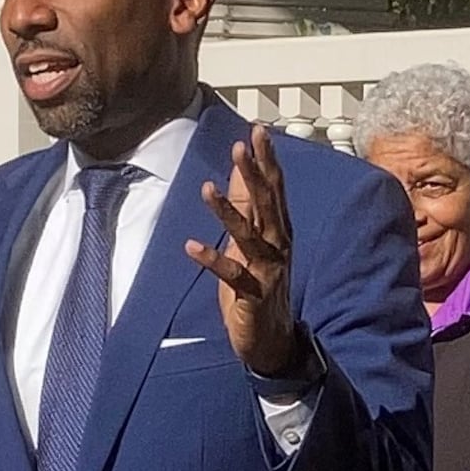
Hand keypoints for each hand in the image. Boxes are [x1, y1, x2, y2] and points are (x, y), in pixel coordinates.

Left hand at [184, 124, 308, 380]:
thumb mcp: (253, 239)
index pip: (274, 188)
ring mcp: (267, 271)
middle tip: (242, 145)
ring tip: (207, 188)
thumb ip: (249, 203)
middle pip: (267, 204)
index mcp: (278, 231)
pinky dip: (212, 260)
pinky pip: (231, 274)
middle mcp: (277, 246)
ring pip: (248, 235)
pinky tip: (191, 246)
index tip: (258, 130)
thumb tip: (242, 166)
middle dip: (254, 173)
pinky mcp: (252, 295)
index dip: (266, 159)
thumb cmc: (260, 286)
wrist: (272, 340)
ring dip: (227, 212)